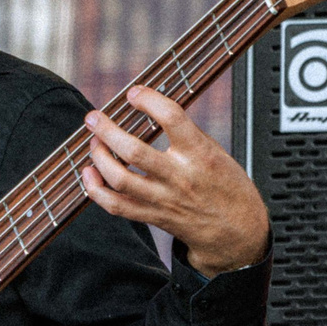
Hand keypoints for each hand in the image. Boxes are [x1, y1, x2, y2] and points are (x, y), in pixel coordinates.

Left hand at [80, 86, 270, 271]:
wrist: (237, 232)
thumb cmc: (227, 188)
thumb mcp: (216, 153)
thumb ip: (186, 135)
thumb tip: (152, 110)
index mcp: (200, 154)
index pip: (172, 118)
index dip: (149, 100)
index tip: (134, 93)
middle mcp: (180, 177)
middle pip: (134, 151)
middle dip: (107, 130)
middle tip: (94, 118)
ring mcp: (164, 199)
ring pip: (120, 179)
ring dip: (99, 158)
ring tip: (93, 143)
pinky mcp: (153, 216)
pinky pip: (117, 206)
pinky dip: (96, 190)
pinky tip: (89, 175)